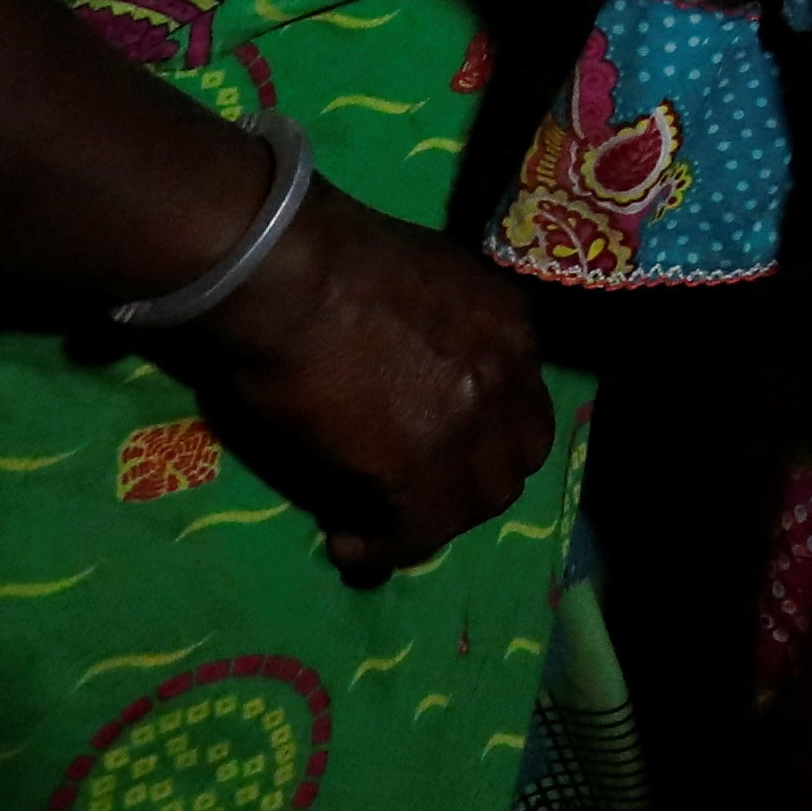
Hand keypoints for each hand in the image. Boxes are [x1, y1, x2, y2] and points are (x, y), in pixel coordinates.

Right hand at [154, 174, 555, 575]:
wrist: (288, 269)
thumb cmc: (325, 262)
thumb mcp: (416, 284)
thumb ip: (437, 331)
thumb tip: (407, 373)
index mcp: (508, 320)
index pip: (523, 402)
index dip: (486, 437)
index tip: (440, 451)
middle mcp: (508, 368)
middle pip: (516, 456)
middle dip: (470, 485)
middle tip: (414, 498)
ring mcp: (472, 417)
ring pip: (480, 500)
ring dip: (433, 521)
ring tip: (375, 529)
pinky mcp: (422, 462)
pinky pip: (422, 529)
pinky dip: (387, 549)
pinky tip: (348, 545)